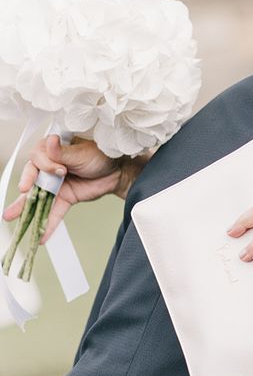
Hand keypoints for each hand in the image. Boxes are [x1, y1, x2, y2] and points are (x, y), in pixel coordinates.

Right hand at [2, 135, 148, 242]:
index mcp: (52, 150)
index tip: (59, 170)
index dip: (45, 164)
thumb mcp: (83, 152)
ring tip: (11, 217)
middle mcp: (50, 167)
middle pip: (32, 177)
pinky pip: (54, 211)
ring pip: (37, 197)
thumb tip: (51, 141)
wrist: (119, 171)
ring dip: (25, 208)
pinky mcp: (65, 198)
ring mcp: (56, 184)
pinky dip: (48, 223)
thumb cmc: (102, 155)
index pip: (37, 157)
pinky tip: (40, 235)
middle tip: (25, 190)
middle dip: (26, 185)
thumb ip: (63, 152)